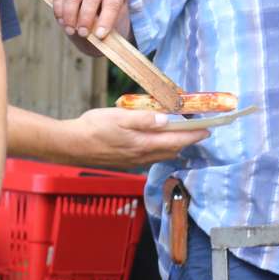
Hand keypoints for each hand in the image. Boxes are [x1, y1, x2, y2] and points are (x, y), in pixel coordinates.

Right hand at [53, 0, 129, 40]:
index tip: (100, 35)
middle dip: (86, 19)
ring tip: (71, 30)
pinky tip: (62, 22)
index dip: (106, 20)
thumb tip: (96, 34)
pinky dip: (59, 10)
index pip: (113, 2)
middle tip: (83, 34)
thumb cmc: (109, 3)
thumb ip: (109, 22)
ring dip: (70, 16)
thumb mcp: (116, 12)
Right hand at [72, 108, 210, 167]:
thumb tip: (166, 119)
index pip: (176, 140)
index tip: (208, 130)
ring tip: (182, 136)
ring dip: (174, 146)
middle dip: (187, 141)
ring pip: (161, 155)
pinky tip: (157, 143)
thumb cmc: (92, 129)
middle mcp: (141, 156)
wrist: (70, 145)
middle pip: (172, 150)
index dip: (193, 135)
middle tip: (199, 132)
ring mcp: (133, 161)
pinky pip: (150, 157)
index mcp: (143, 144)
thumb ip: (144, 119)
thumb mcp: (119, 117)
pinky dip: (160, 150)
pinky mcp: (125, 161)